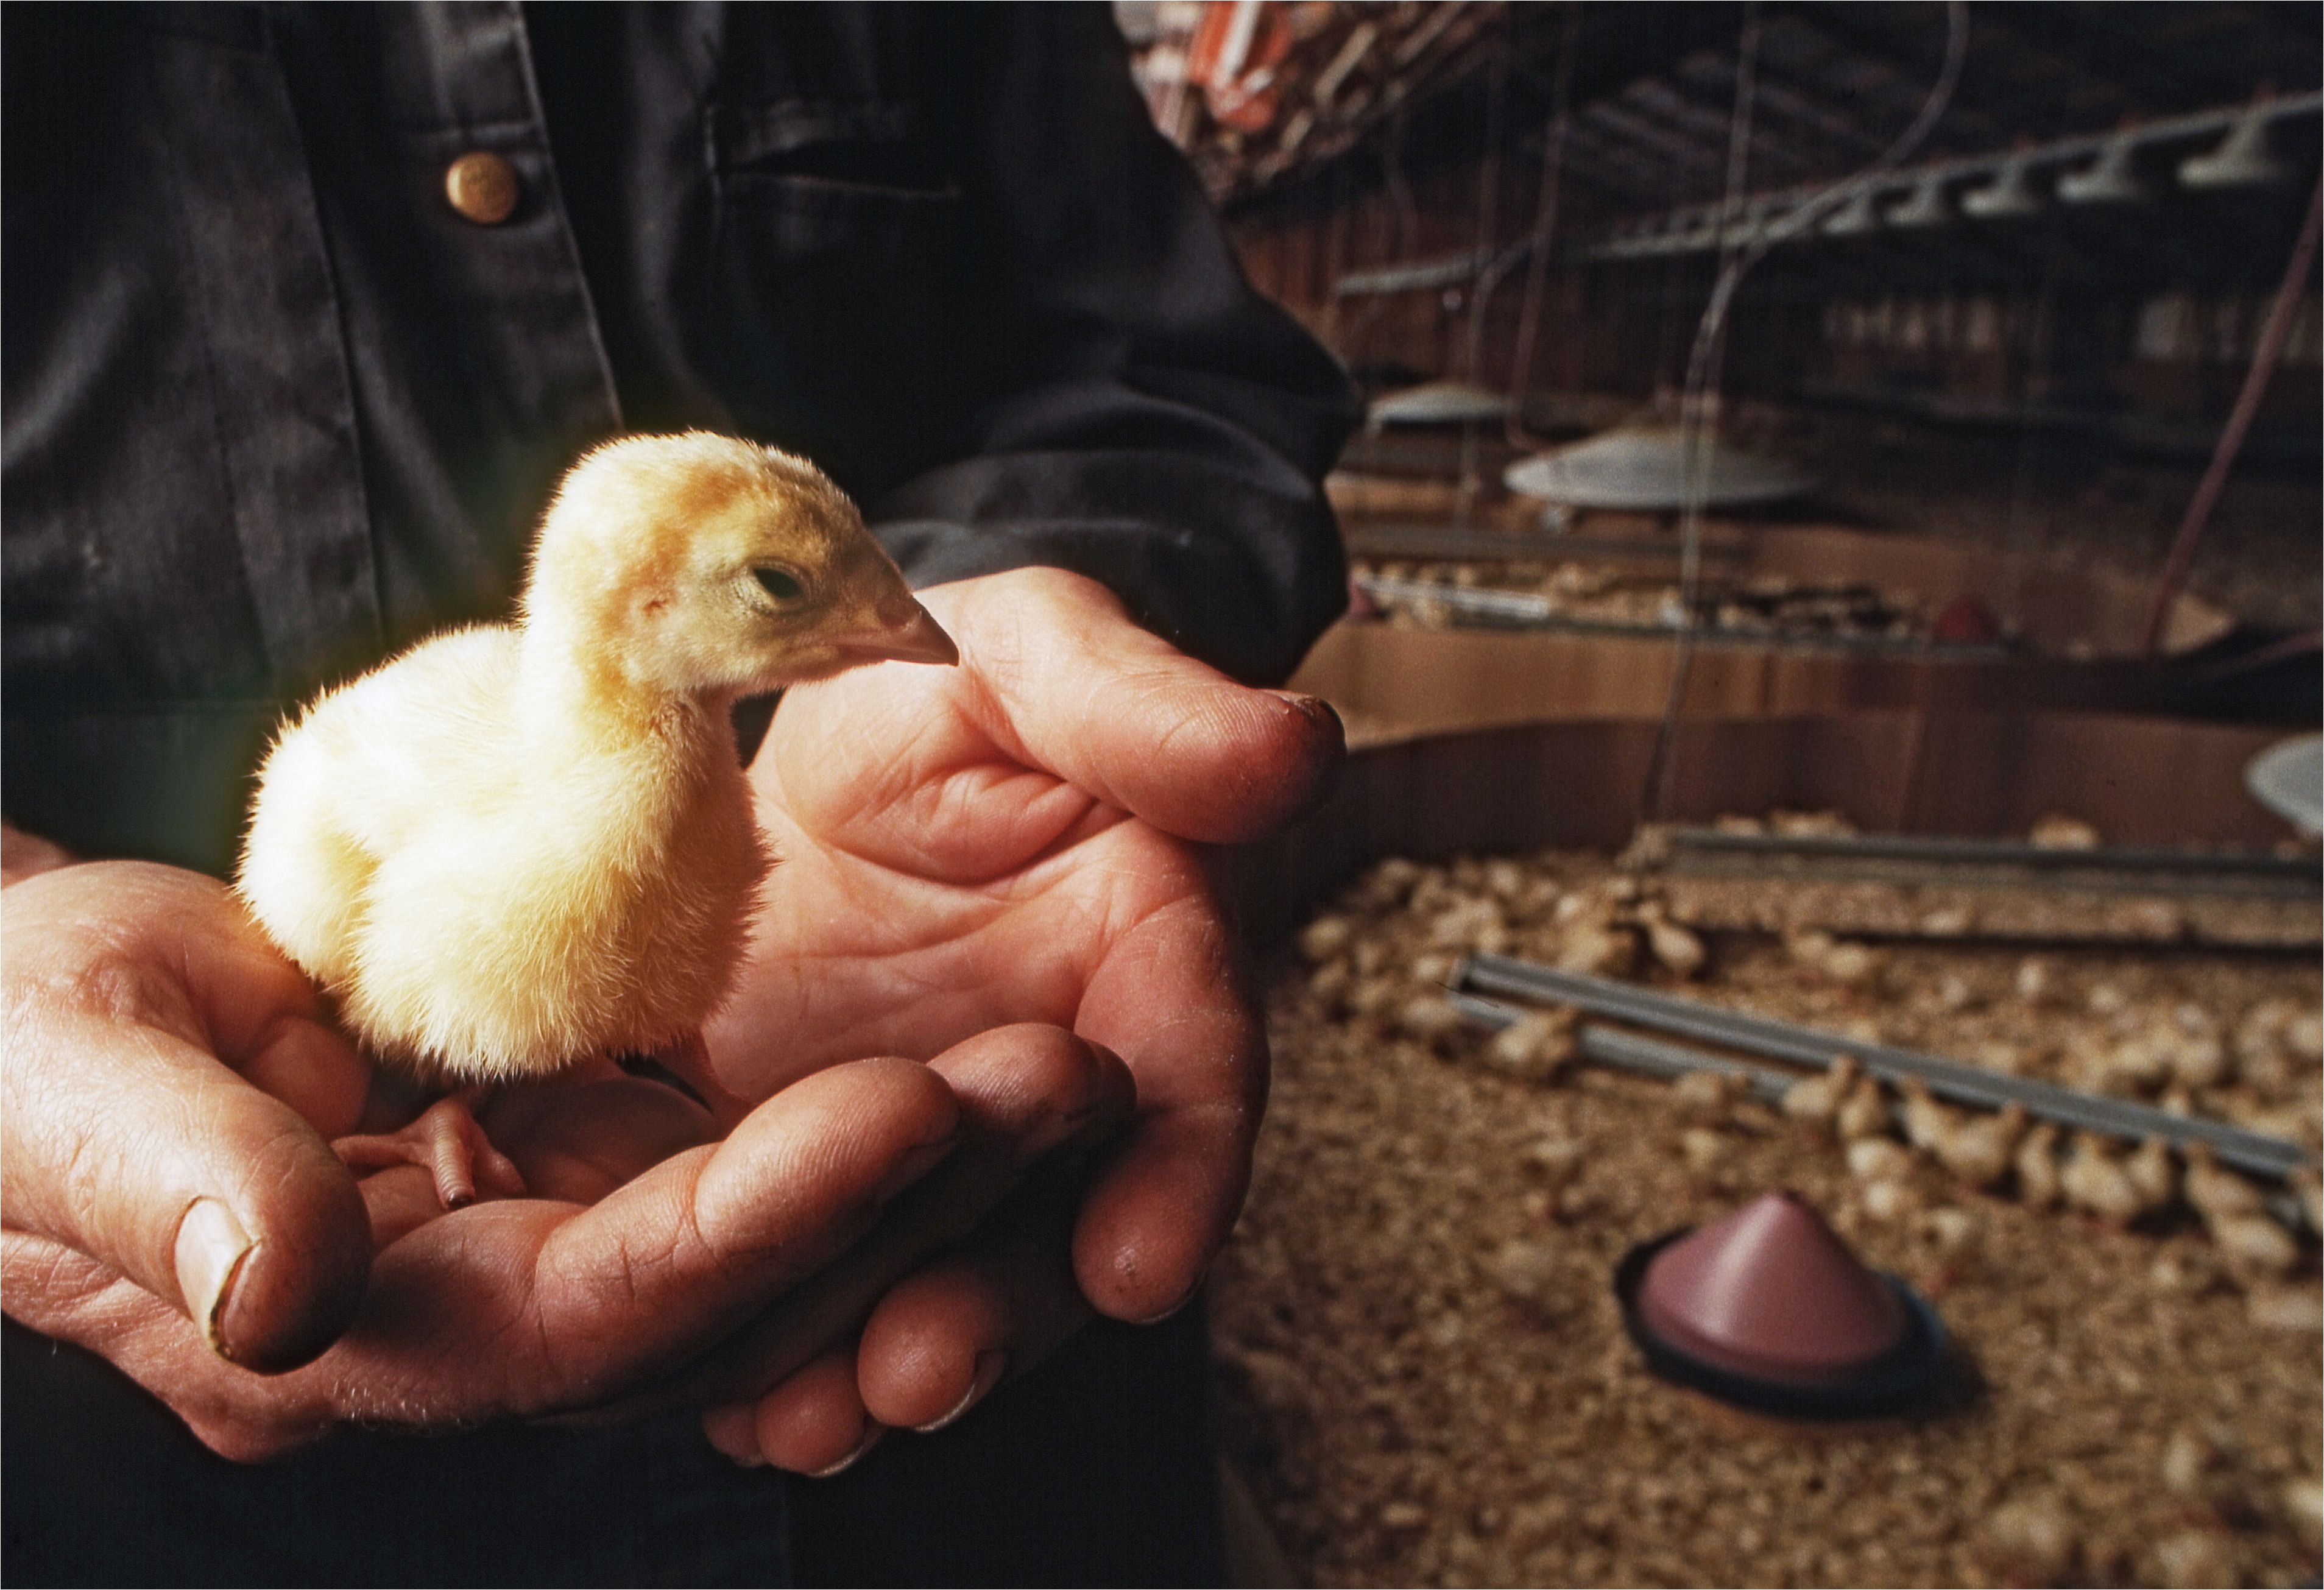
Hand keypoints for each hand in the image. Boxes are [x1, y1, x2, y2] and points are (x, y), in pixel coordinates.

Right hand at [0, 854, 1134, 1459]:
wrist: (14, 1024)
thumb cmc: (6, 1044)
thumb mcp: (51, 1081)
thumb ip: (162, 1183)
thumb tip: (281, 1295)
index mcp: (348, 1334)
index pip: (594, 1308)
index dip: (756, 1220)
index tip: (906, 1107)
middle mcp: (468, 1329)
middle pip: (720, 1297)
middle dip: (894, 1200)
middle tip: (1056, 1081)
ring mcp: (522, 1262)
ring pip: (759, 1246)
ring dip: (910, 1170)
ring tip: (1057, 1066)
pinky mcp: (552, 1188)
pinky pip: (730, 1178)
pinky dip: (842, 1130)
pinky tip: (958, 1057)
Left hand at [700, 566, 1340, 1465]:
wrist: (805, 744)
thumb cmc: (942, 682)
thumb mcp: (1029, 654)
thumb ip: (1144, 706)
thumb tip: (1289, 750)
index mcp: (1144, 954)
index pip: (1193, 1072)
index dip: (1178, 1174)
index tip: (1140, 1270)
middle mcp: (1062, 1079)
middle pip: (1067, 1219)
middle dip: (1006, 1307)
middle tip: (920, 1370)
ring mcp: (946, 1143)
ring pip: (949, 1272)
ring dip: (891, 1353)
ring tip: (812, 1418)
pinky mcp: (828, 1175)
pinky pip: (825, 1274)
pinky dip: (785, 1340)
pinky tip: (737, 1400)